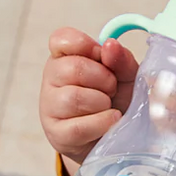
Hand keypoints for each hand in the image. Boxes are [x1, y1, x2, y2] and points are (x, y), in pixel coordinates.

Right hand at [40, 27, 138, 165]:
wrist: (114, 136)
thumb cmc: (116, 100)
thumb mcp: (125, 75)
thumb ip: (121, 59)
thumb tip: (110, 46)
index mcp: (64, 57)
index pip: (61, 39)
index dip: (85, 44)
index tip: (103, 57)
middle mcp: (51, 78)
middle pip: (73, 68)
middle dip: (103, 78)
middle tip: (111, 88)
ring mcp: (50, 107)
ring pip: (74, 98)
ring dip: (102, 102)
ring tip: (108, 105)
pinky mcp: (57, 133)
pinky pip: (79, 126)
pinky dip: (102, 122)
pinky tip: (111, 119)